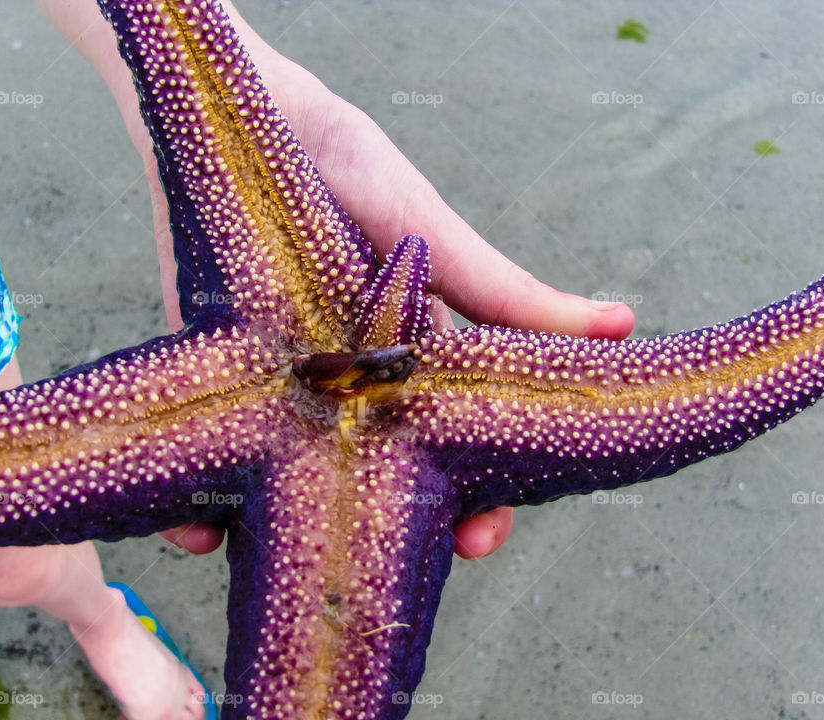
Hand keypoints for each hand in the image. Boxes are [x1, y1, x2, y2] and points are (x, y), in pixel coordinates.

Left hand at [39, 0, 634, 558]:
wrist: (250, 118)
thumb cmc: (354, 169)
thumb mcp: (435, 234)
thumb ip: (510, 295)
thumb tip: (623, 327)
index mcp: (407, 361)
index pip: (453, 447)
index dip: (477, 498)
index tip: (482, 537)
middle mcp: (347, 384)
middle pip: (380, 479)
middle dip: (396, 528)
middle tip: (403, 562)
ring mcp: (279, 384)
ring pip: (296, 484)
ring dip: (292, 538)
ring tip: (286, 567)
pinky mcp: (213, 368)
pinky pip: (207, 448)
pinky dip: (201, 505)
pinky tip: (199, 535)